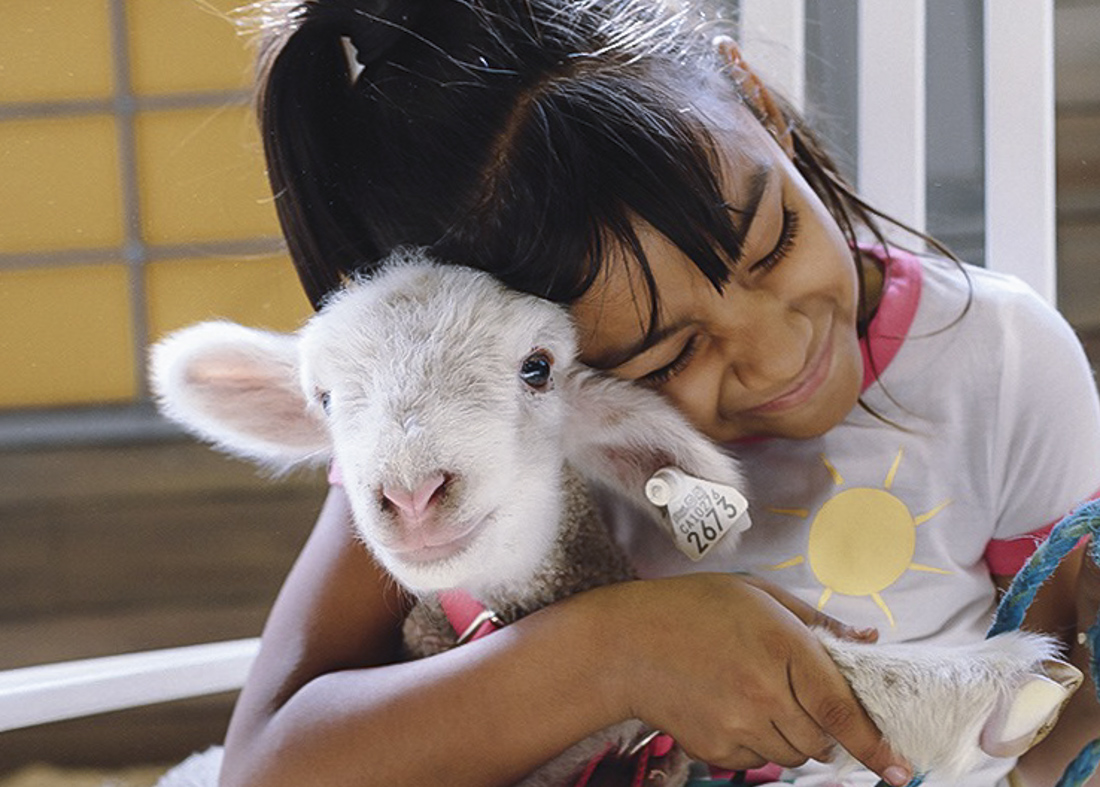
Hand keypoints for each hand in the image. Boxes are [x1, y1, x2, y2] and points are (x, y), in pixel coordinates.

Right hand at [597, 573, 912, 784]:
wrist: (624, 644)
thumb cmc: (691, 608)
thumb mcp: (756, 594)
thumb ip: (816, 619)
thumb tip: (868, 638)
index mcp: (782, 645)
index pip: (841, 708)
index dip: (875, 744)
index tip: (901, 770)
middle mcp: (764, 691)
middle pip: (821, 739)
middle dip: (823, 728)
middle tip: (797, 698)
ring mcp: (738, 724)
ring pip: (792, 755)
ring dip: (793, 737)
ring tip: (760, 698)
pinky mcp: (716, 747)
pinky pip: (757, 761)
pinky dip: (758, 744)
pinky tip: (732, 707)